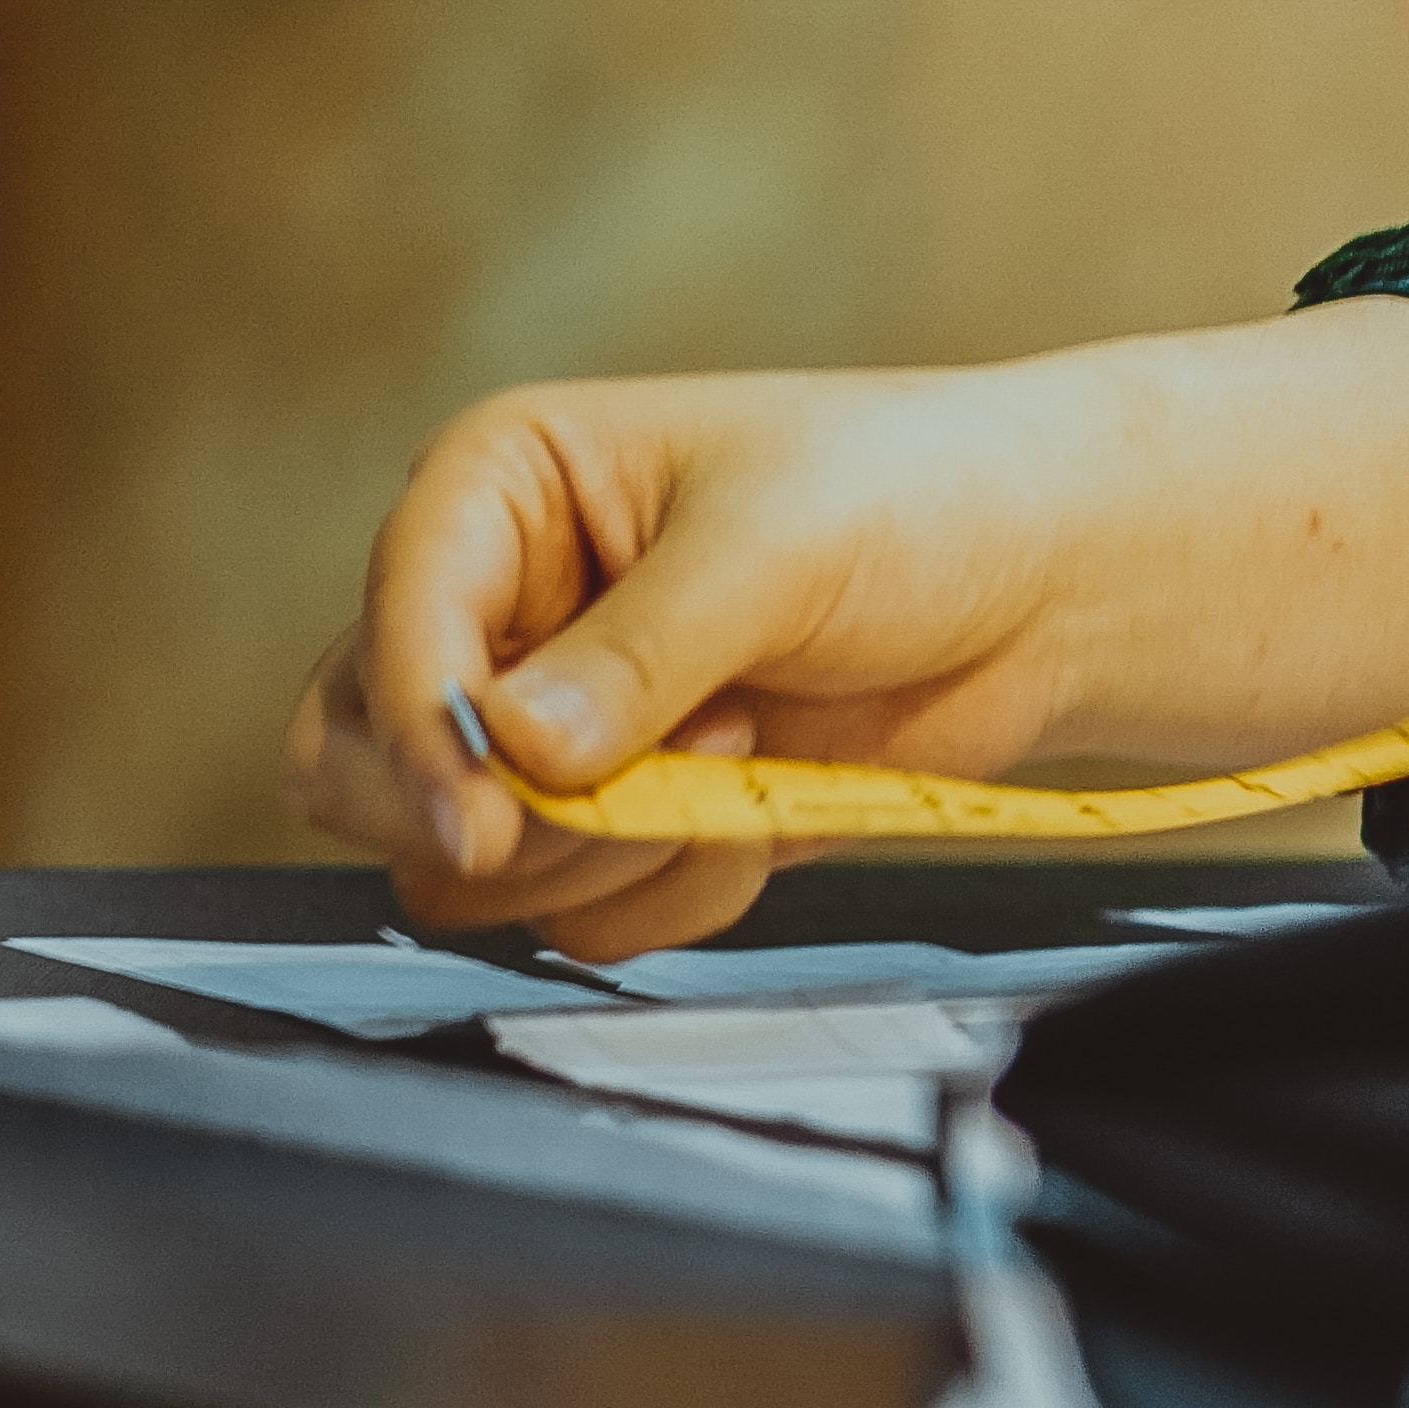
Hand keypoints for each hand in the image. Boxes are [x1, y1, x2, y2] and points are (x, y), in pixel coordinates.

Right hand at [279, 363, 1126, 960]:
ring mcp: (553, 726)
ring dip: (606, 852)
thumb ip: (640, 655)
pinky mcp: (622, 817)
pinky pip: (576, 916)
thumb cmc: (920, 499)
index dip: (417, 731)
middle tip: (631, 791)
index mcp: (500, 491)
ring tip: (741, 753)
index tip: (484, 816)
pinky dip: (674, 891)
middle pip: (359, 768)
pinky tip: (767, 805)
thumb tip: (517, 752)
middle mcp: (499, 610)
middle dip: (494, 812)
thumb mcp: (777, 549)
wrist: (1049, 585)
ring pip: (461, 866)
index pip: (389, 625)